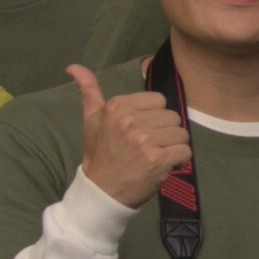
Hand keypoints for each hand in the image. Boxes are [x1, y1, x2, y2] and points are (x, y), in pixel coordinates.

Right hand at [62, 62, 185, 210]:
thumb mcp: (91, 120)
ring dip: (173, 147)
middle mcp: (130, 120)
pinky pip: (185, 151)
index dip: (154, 117)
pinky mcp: (157, 160)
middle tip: (147, 147)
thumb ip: (88, 91)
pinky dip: (179, 161)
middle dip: (165, 133)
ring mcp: (144, 140)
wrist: (101, 192)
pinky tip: (163, 166)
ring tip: (155, 156)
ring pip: (181, 134)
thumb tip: (73, 66)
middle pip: (172, 117)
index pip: (159, 100)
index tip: (141, 131)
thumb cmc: (100, 155)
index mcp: (118, 106)